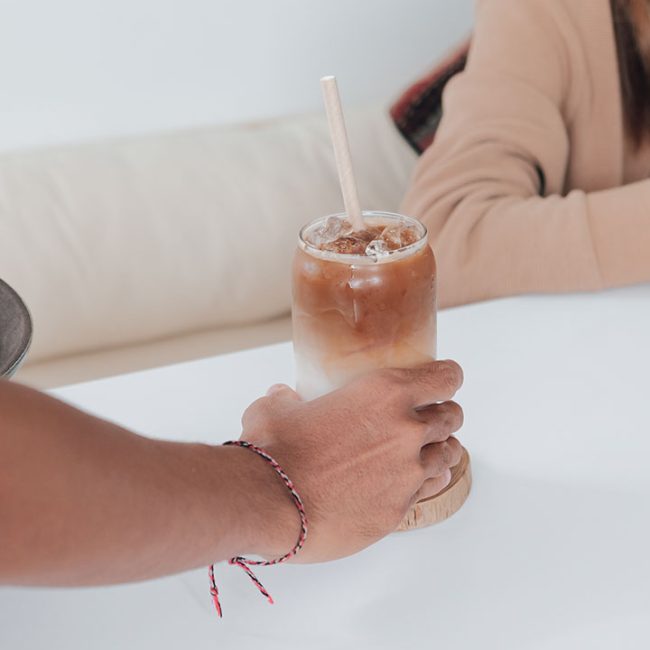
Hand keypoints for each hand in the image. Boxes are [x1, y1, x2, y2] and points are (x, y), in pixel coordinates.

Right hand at [238, 360, 463, 562]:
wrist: (271, 503)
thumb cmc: (274, 451)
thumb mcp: (276, 409)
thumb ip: (286, 398)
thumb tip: (283, 394)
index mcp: (384, 393)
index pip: (444, 378)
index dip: (446, 377)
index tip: (443, 380)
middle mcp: (406, 429)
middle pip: (451, 415)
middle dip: (443, 414)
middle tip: (430, 417)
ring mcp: (408, 471)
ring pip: (449, 452)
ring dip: (440, 448)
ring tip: (427, 450)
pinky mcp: (400, 507)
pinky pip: (432, 487)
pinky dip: (429, 479)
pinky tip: (418, 479)